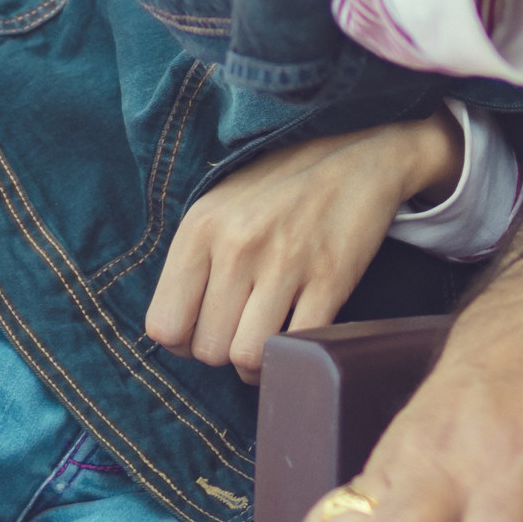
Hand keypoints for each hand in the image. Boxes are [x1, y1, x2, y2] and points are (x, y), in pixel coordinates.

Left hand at [143, 115, 458, 382]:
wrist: (358, 159)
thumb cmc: (282, 187)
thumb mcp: (220, 205)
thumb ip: (193, 259)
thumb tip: (176, 327)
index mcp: (201, 227)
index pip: (164, 325)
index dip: (184, 342)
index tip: (205, 331)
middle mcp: (237, 245)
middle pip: (207, 349)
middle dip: (224, 352)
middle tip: (242, 332)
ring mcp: (285, 262)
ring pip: (248, 356)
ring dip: (257, 362)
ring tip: (266, 342)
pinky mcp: (330, 279)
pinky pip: (296, 345)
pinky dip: (293, 354)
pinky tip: (296, 337)